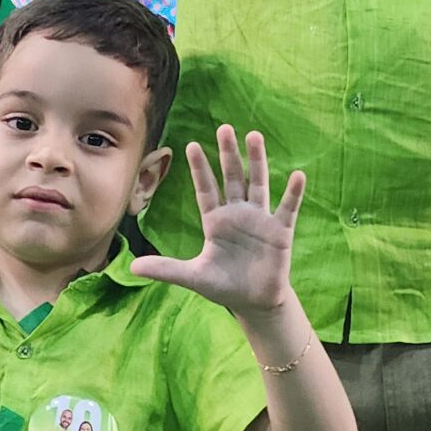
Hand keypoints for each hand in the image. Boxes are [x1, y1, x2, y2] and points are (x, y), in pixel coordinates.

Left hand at [128, 126, 304, 319]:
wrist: (255, 303)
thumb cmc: (224, 286)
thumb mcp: (193, 277)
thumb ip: (166, 269)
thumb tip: (132, 267)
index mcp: (216, 221)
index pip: (206, 189)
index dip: (200, 168)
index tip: (191, 145)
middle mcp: (237, 214)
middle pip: (232, 177)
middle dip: (228, 154)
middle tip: (224, 128)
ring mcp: (260, 220)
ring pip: (258, 184)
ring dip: (257, 161)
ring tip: (254, 136)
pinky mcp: (280, 231)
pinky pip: (287, 209)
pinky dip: (293, 193)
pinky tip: (297, 175)